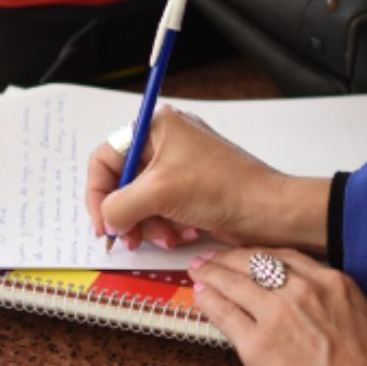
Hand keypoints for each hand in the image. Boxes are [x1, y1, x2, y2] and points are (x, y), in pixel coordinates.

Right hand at [85, 108, 328, 251]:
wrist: (268, 211)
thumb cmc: (222, 188)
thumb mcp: (159, 192)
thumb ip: (120, 205)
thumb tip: (107, 221)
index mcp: (157, 127)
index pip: (106, 158)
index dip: (98, 193)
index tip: (102, 224)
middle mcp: (165, 143)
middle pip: (122, 184)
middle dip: (127, 215)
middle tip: (129, 238)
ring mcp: (179, 168)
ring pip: (141, 202)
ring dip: (148, 226)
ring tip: (166, 238)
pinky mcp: (190, 191)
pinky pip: (161, 211)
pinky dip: (166, 227)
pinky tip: (183, 235)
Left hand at [190, 248, 366, 365]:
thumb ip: (366, 310)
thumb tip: (365, 311)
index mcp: (334, 285)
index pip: (287, 258)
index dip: (263, 255)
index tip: (252, 257)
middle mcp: (302, 292)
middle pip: (255, 263)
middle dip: (231, 258)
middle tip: (216, 259)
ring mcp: (275, 316)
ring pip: (234, 282)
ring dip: (212, 274)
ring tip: (198, 271)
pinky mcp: (255, 344)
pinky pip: (224, 314)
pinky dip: (208, 301)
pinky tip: (199, 296)